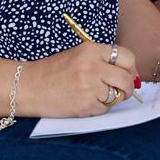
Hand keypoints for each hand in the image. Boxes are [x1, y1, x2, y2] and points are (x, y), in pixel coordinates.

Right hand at [18, 41, 139, 118]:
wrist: (27, 87)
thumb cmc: (53, 71)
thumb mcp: (79, 55)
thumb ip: (104, 61)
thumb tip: (132, 73)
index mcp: (92, 50)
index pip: (128, 57)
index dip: (131, 68)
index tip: (128, 74)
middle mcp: (93, 67)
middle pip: (127, 79)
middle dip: (127, 87)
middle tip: (121, 90)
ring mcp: (89, 86)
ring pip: (117, 96)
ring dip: (111, 98)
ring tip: (95, 95)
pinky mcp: (85, 104)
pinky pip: (105, 109)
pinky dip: (98, 108)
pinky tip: (84, 102)